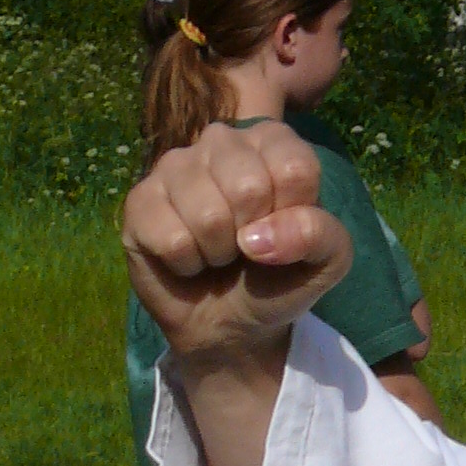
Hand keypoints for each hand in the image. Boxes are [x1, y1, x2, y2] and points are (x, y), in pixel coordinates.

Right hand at [121, 119, 354, 372]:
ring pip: (207, 216)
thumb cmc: (277, 279)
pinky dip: (186, 265)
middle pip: (248, 187)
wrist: (230, 324)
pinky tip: (187, 259)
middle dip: (252, 237)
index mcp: (271, 142)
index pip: (294, 168)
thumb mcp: (326, 261)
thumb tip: (259, 236)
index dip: (293, 217)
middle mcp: (221, 141)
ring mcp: (174, 165)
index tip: (283, 232)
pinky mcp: (139, 200)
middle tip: (246, 247)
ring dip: (218, 254)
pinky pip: (171, 239)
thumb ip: (320, 235)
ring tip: (218, 253)